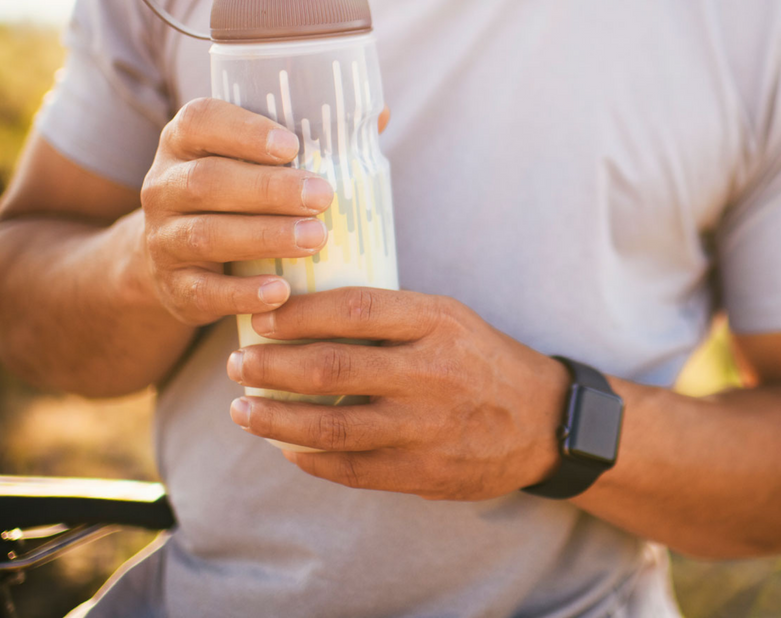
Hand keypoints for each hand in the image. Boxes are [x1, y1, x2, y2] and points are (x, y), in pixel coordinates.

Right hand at [139, 98, 333, 325]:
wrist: (178, 256)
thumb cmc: (238, 194)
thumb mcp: (256, 161)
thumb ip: (313, 136)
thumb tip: (381, 114)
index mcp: (185, 141)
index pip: (201, 120)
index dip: (243, 130)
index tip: (292, 144)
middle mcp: (164, 185)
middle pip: (207, 181)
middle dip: (268, 189)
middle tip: (322, 196)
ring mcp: (162, 237)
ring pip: (206, 234)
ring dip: (264, 236)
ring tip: (315, 239)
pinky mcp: (171, 286)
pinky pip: (202, 291)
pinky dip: (241, 294)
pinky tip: (280, 292)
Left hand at [226, 288, 568, 499]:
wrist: (541, 420)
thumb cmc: (480, 357)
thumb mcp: (447, 316)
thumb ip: (389, 314)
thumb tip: (307, 307)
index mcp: (436, 322)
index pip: (354, 310)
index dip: (299, 314)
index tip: (261, 316)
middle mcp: (430, 373)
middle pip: (332, 369)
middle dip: (272, 367)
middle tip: (239, 364)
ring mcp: (427, 427)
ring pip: (332, 426)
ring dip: (276, 420)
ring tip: (242, 410)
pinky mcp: (424, 472)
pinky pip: (352, 468)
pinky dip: (310, 459)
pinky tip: (285, 447)